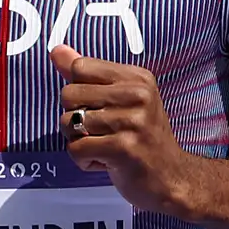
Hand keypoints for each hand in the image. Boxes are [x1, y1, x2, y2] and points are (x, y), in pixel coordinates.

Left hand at [54, 45, 200, 216]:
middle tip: (99, 133)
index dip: (79, 92)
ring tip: (103, 147)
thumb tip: (56, 50)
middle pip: (69, 94)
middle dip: (73, 118)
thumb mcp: (121, 100)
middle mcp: (137, 95)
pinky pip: (76, 149)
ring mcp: (132, 122)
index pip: (80, 67)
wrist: (171, 178)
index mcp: (137, 78)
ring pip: (69, 123)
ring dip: (78, 141)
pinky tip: (105, 163)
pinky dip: (83, 161)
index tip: (101, 109)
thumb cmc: (141, 139)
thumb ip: (88, 76)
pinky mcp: (124, 149)